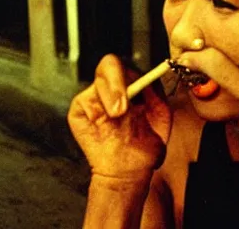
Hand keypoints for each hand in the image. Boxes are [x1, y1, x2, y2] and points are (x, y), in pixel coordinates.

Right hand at [67, 54, 171, 179]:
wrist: (128, 173)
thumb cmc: (144, 146)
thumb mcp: (160, 117)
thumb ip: (157, 95)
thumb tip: (149, 81)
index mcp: (130, 85)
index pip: (128, 65)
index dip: (132, 73)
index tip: (138, 88)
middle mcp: (111, 88)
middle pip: (108, 66)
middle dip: (116, 84)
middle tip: (122, 107)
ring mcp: (94, 98)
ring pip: (97, 83)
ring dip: (108, 98)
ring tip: (116, 117)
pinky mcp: (78, 111)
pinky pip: (82, 101)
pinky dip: (94, 111)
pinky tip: (103, 125)